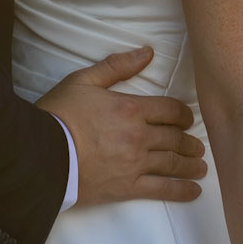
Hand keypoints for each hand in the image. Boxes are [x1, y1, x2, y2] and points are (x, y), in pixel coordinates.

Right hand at [38, 46, 205, 205]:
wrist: (41, 154)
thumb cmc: (59, 114)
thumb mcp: (83, 81)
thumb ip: (117, 66)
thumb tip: (148, 52)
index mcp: (131, 108)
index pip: (170, 110)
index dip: (184, 114)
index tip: (188, 119)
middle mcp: (139, 136)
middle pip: (175, 138)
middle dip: (190, 141)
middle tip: (198, 145)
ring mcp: (135, 164)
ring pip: (173, 163)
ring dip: (191, 164)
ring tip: (201, 166)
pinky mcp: (127, 187)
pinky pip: (162, 189)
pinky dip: (182, 190)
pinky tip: (194, 191)